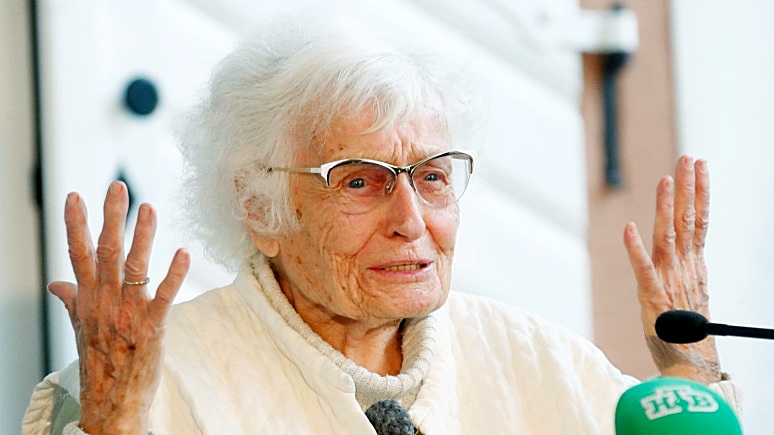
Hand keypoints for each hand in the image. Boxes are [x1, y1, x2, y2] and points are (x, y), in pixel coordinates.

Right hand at [48, 181, 189, 433]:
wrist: (112, 402)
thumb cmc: (101, 361)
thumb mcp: (81, 327)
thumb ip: (72, 300)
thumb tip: (57, 282)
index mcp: (88, 299)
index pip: (79, 254)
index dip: (77, 224)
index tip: (75, 195)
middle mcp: (104, 302)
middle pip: (106, 252)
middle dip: (112, 217)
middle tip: (118, 186)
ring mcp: (128, 314)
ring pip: (134, 267)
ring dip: (142, 236)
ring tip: (149, 208)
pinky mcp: (152, 328)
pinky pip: (164, 296)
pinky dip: (174, 275)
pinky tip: (183, 253)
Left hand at [623, 156, 720, 383]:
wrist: (691, 366)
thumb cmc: (688, 331)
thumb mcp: (691, 292)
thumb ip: (687, 267)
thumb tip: (688, 245)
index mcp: (694, 266)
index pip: (699, 221)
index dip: (699, 191)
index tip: (700, 165)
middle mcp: (684, 269)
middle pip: (688, 221)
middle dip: (688, 187)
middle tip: (688, 157)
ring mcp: (669, 282)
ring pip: (668, 237)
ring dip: (666, 207)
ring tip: (666, 179)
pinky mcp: (653, 298)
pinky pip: (644, 270)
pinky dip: (635, 249)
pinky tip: (629, 229)